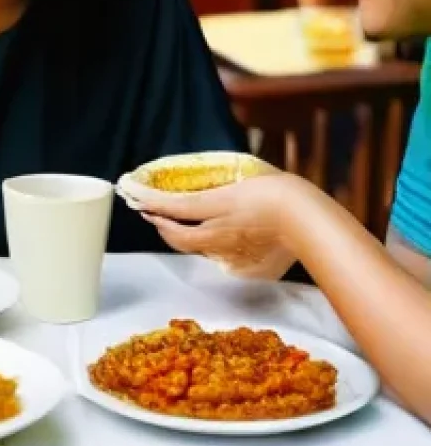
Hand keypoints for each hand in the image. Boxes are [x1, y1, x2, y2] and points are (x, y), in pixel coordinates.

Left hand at [137, 172, 304, 279]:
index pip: (173, 206)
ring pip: (199, 250)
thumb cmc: (280, 191)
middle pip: (178, 237)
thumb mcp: (244, 176)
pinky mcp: (246, 269)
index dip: (151, 203)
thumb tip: (203, 184)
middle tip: (153, 215)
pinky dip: (218, 250)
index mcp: (218, 206)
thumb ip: (221, 184)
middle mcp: (219, 233)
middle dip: (161, 226)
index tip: (135, 196)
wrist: (309, 220)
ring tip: (178, 225)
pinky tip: (220, 241)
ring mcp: (232, 254)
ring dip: (187, 237)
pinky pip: (224, 260)